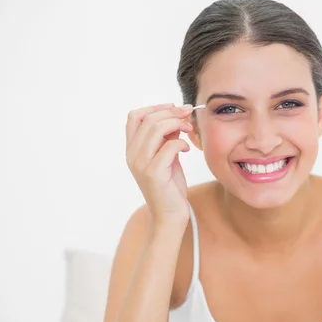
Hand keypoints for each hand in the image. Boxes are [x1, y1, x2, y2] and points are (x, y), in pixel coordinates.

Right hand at [125, 103, 193, 226]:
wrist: (169, 215)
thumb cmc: (169, 186)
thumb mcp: (167, 157)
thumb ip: (166, 138)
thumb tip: (176, 117)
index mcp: (132, 149)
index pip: (134, 116)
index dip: (155, 107)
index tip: (174, 107)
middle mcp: (132, 155)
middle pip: (149, 119)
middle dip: (172, 113)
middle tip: (188, 115)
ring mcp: (141, 164)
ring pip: (157, 129)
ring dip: (177, 124)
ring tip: (189, 129)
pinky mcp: (154, 173)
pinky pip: (169, 146)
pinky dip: (181, 143)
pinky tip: (187, 149)